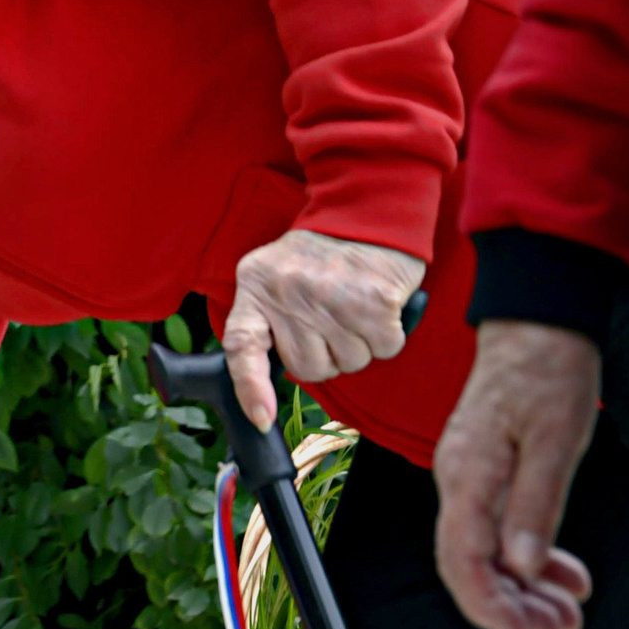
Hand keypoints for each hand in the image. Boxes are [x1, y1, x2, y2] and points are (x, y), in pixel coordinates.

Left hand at [223, 229, 426, 428]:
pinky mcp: (374, 302)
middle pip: (309, 368)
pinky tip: (378, 306)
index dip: (250, 387)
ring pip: (349, 363)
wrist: (366, 211)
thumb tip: (265, 380)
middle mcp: (289, 295)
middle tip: (331, 321)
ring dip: (358, 345)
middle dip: (325, 356)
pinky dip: (387, 336)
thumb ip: (265, 320)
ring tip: (352, 307)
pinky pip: (384, 349)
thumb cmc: (318, 254)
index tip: (262, 417)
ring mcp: (331, 299)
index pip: (241, 346)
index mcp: (256, 289)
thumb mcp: (273, 276)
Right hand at [434, 320, 601, 628]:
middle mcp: (459, 483)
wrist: (536, 325)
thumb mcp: (557, 442)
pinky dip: (530, 561)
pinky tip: (562, 574)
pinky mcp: (486, 475)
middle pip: (470, 565)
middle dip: (513, 608)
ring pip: (486, 554)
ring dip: (524, 591)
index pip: (462, 559)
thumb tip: (522, 567)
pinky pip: (498, 531)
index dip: (489, 605)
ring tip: (567, 614)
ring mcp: (469, 479)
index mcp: (468, 476)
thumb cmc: (548, 375)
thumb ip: (535, 506)